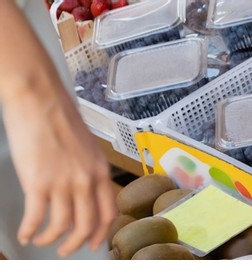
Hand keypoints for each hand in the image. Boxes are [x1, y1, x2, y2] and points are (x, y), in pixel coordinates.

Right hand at [2, 87, 116, 257]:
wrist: (39, 98)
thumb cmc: (59, 117)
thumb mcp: (86, 146)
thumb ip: (88, 168)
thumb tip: (83, 187)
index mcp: (100, 170)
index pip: (109, 212)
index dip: (101, 232)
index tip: (93, 243)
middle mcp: (87, 180)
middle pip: (87, 224)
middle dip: (75, 243)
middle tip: (66, 251)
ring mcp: (63, 182)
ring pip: (62, 226)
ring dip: (50, 239)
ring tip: (41, 241)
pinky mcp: (38, 182)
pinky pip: (36, 217)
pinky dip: (30, 230)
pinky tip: (25, 234)